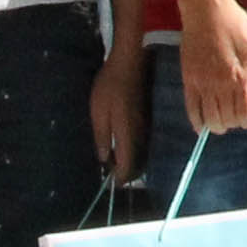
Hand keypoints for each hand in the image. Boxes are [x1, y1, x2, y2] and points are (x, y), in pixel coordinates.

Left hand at [88, 53, 144, 184]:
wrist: (130, 62)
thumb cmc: (110, 86)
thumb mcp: (99, 112)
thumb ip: (102, 136)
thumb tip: (105, 158)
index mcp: (127, 133)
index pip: (128, 164)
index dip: (121, 178)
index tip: (113, 184)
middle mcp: (141, 132)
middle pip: (138, 160)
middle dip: (127, 171)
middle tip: (113, 174)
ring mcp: (146, 124)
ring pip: (141, 150)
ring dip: (130, 158)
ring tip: (116, 161)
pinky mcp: (147, 116)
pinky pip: (142, 139)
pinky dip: (134, 146)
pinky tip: (123, 143)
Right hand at [176, 0, 246, 135]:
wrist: (207, 11)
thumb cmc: (238, 25)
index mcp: (242, 76)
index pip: (246, 113)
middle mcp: (222, 84)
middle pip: (228, 119)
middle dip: (235, 123)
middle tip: (237, 117)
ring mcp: (203, 83)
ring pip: (210, 118)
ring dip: (218, 126)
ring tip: (222, 122)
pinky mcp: (189, 80)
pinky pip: (191, 109)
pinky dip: (196, 122)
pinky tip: (202, 127)